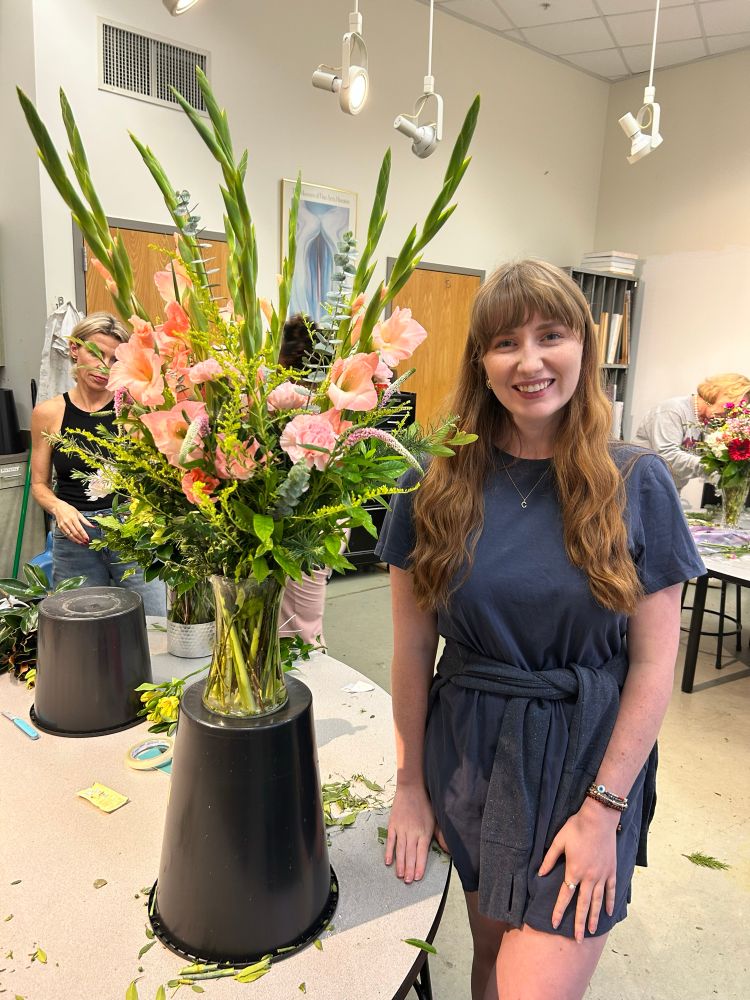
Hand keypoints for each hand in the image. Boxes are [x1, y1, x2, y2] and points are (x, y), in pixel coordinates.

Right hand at [53, 501, 92, 544]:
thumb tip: (92, 526)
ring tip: (81, 543)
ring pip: (70, 535)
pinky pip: (66, 535)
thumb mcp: (78, 513)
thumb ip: (85, 521)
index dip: (84, 535)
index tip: (87, 539)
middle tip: (85, 543)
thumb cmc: (68, 509)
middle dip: (81, 539)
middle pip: (75, 533)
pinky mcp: (60, 528)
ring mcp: (63, 525)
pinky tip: (75, 540)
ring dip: (76, 540)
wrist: (57, 507)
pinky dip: (71, 539)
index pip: (79, 529)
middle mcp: (67, 522)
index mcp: (73, 518)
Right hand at [385, 782, 434, 883]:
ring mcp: (401, 829)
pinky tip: (388, 862)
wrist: (412, 788)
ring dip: (400, 864)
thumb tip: (448, 849)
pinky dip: (389, 852)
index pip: (422, 853)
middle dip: (409, 869)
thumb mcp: (436, 819)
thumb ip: (440, 835)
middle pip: (410, 854)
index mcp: (424, 832)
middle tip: (408, 882)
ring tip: (400, 875)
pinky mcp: (393, 825)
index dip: (420, 866)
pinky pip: (390, 841)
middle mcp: (412, 832)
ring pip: (400, 850)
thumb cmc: (426, 804)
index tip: (418, 877)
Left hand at [538, 797, 619, 942]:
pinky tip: (609, 913)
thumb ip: (549, 859)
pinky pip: (612, 891)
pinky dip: (610, 903)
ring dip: (594, 918)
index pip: (565, 896)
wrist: (599, 819)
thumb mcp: (559, 841)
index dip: (559, 910)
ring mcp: (602, 875)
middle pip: (583, 905)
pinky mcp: (612, 871)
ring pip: (598, 901)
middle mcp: (589, 877)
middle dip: (579, 924)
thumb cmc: (576, 828)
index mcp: (574, 871)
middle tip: (578, 940)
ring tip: (592, 931)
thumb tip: (539, 873)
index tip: (555, 923)